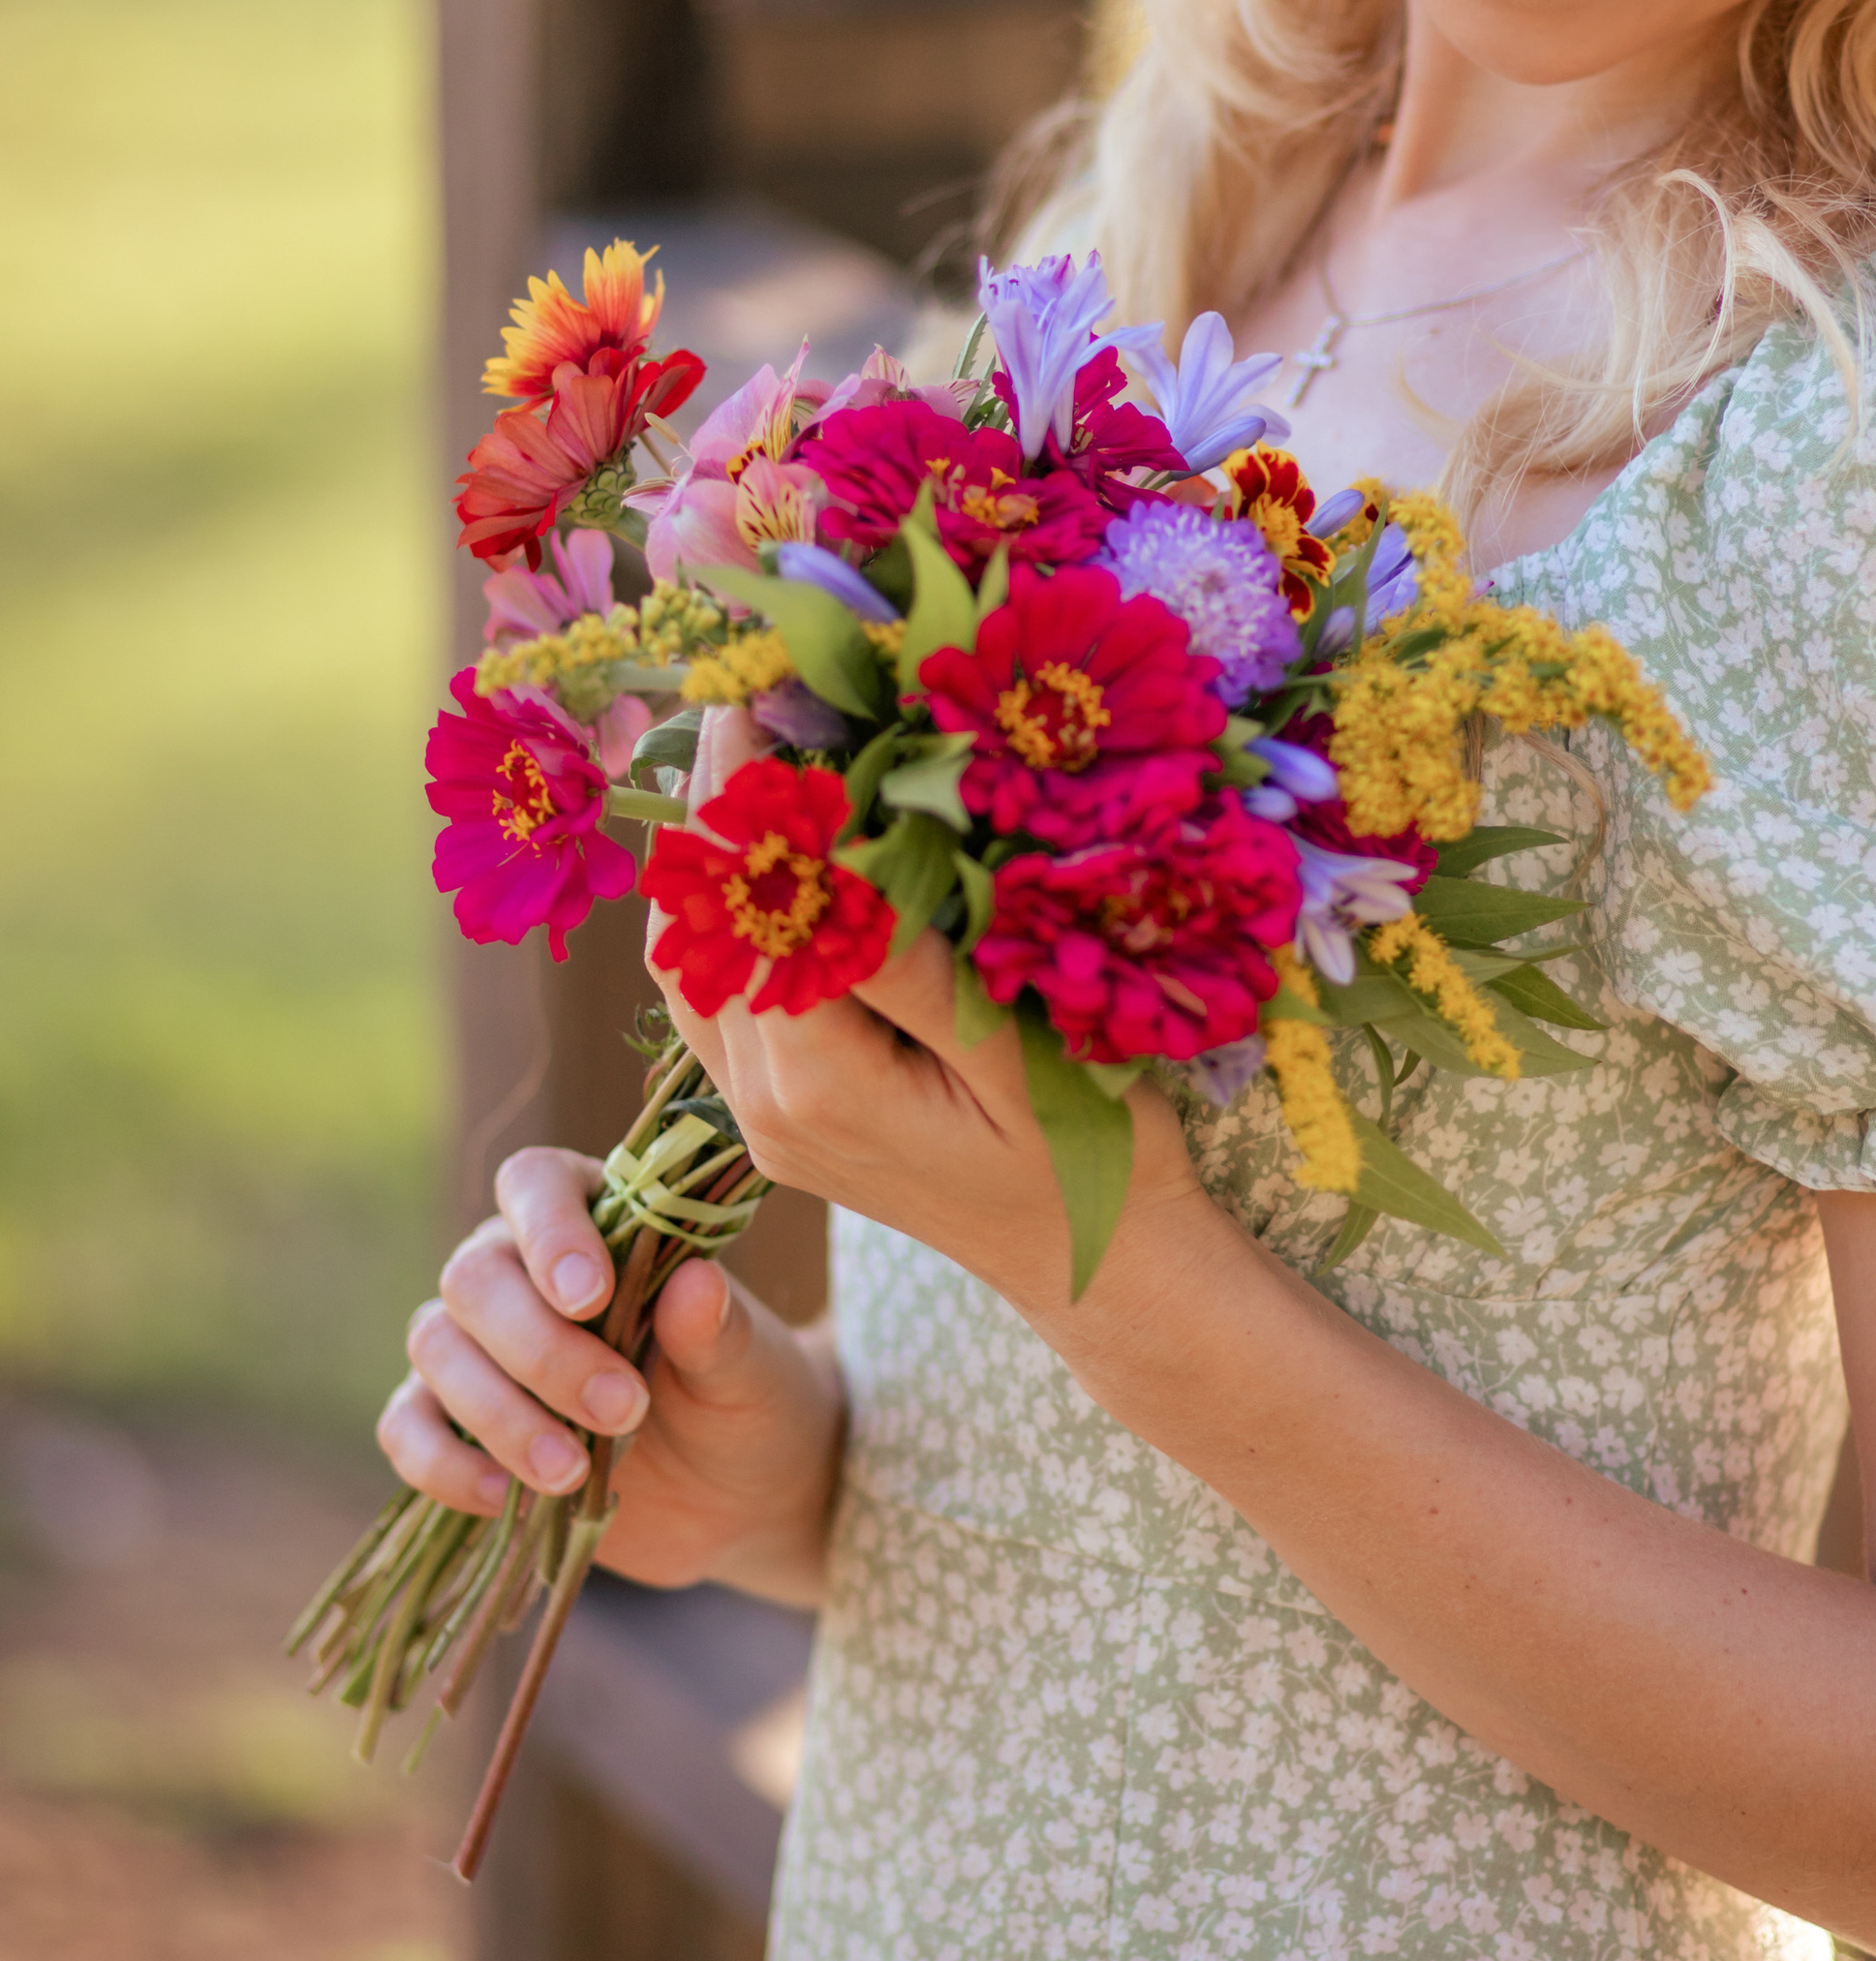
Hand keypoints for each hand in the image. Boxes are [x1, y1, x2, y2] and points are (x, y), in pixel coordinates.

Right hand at [379, 1142, 842, 1599]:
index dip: (549, 1231)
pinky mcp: (458, 1423)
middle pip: (475, 1278)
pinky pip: (407, 1427)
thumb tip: (695, 1283)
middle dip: (541, 1351)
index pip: (535, 1184)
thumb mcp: (752, 1370)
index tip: (591, 1298)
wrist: (739, 1493)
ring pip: (436, 1348)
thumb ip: (720, 1329)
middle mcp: (521, 1268)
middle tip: (623, 1409)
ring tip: (573, 1470)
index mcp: (597, 1217)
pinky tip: (505, 1494)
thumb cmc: (749, 1401)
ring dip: (499, 1413)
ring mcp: (481, 1347)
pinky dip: (444, 1462)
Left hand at [651, 707, 1211, 1333]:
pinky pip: (719, 999)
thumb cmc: (1092, 1161)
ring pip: (688, 964)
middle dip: (712, 807)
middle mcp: (764, 1108)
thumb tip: (833, 859)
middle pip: (693, 929)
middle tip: (745, 693)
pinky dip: (724, 915)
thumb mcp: (1023, 1061)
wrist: (1100, 1267)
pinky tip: (761, 851)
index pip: (744, 911)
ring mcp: (763, 1121)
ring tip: (743, 750)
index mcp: (818, 1088)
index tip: (756, 693)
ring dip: (708, 858)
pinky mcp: (779, 1118)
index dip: (743, 798)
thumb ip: (917, 971)